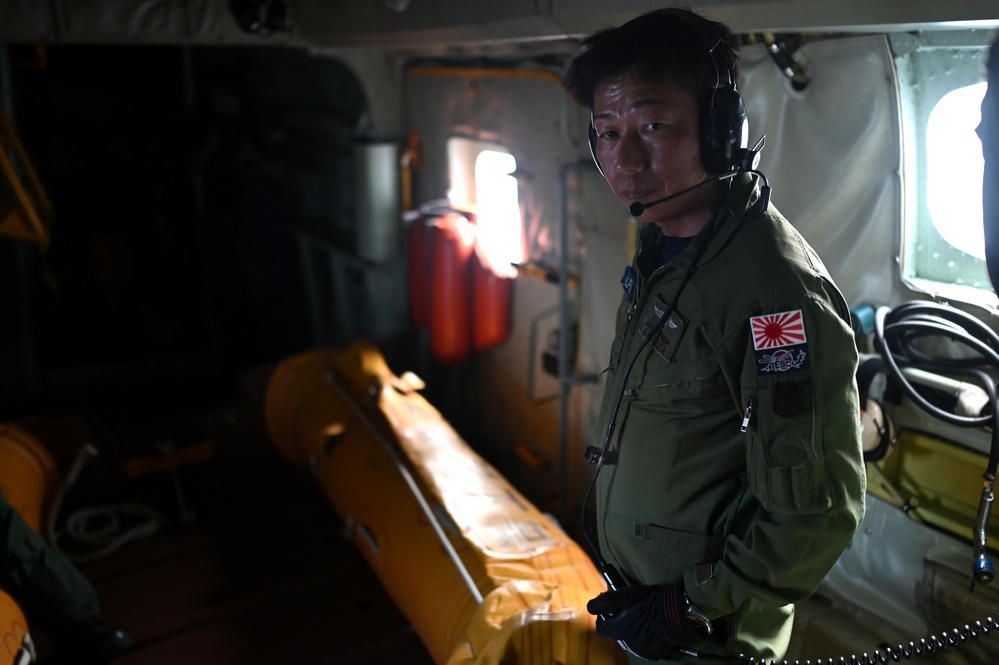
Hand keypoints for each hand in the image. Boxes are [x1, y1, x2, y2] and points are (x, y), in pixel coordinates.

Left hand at [586, 582, 705, 659]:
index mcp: (619, 630)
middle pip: (616, 635)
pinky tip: (651, 628)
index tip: (612, 610)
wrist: (677, 612)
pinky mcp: (653, 654)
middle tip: (629, 612)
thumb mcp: (625, 595)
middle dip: (619, 624)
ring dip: (631, 632)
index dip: (605, 618)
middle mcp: (628, 644)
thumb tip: (590, 606)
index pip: (602, 628)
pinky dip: (643, 638)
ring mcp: (641, 650)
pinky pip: (643, 647)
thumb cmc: (650, 601)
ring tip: (641, 619)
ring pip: (629, 641)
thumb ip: (605, 601)